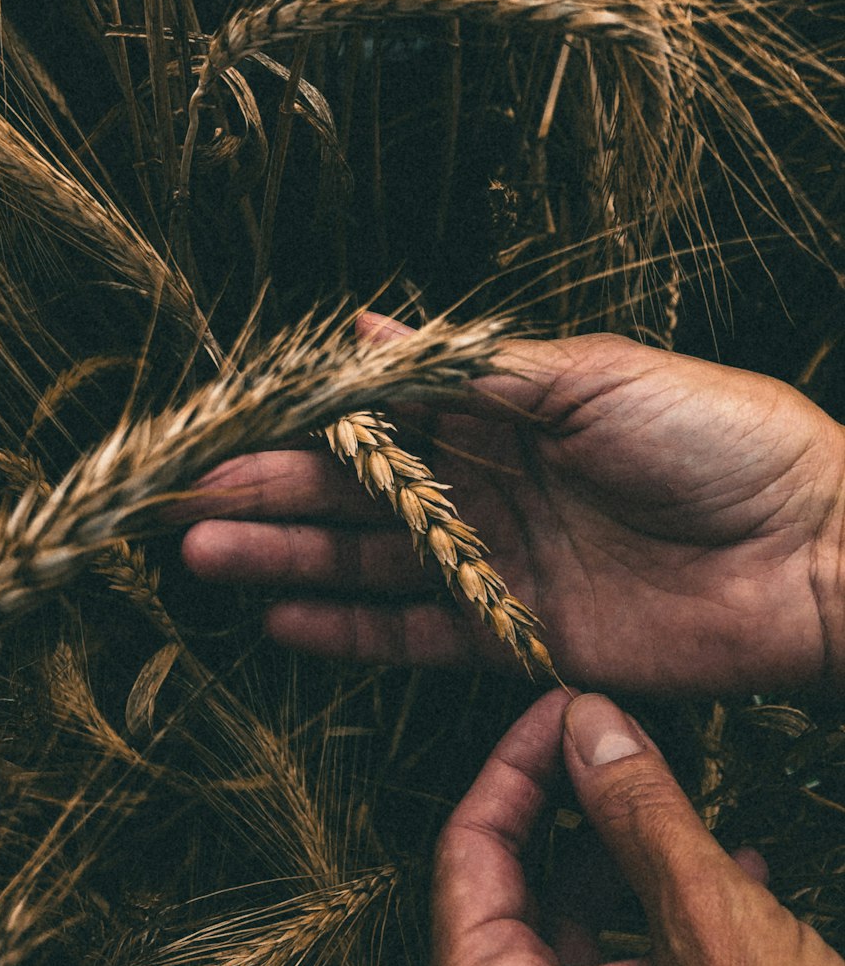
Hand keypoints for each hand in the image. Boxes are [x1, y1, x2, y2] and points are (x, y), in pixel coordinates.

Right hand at [179, 315, 844, 691]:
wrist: (814, 550)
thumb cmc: (715, 436)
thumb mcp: (589, 377)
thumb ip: (469, 368)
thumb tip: (362, 330)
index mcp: (504, 412)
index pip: (377, 419)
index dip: (300, 425)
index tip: (223, 427)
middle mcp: (489, 486)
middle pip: (357, 494)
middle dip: (271, 494)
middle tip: (184, 499)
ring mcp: (499, 564)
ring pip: (369, 562)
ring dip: (286, 561)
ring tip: (204, 555)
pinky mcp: (519, 635)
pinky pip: (417, 634)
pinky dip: (349, 630)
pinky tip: (281, 620)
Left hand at [425, 689, 844, 965]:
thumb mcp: (714, 933)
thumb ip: (639, 815)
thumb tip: (589, 721)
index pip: (467, 853)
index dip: (516, 766)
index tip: (563, 705)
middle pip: (512, 887)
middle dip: (575, 808)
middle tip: (616, 738)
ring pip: (570, 930)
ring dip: (628, 858)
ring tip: (681, 796)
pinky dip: (661, 919)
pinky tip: (733, 869)